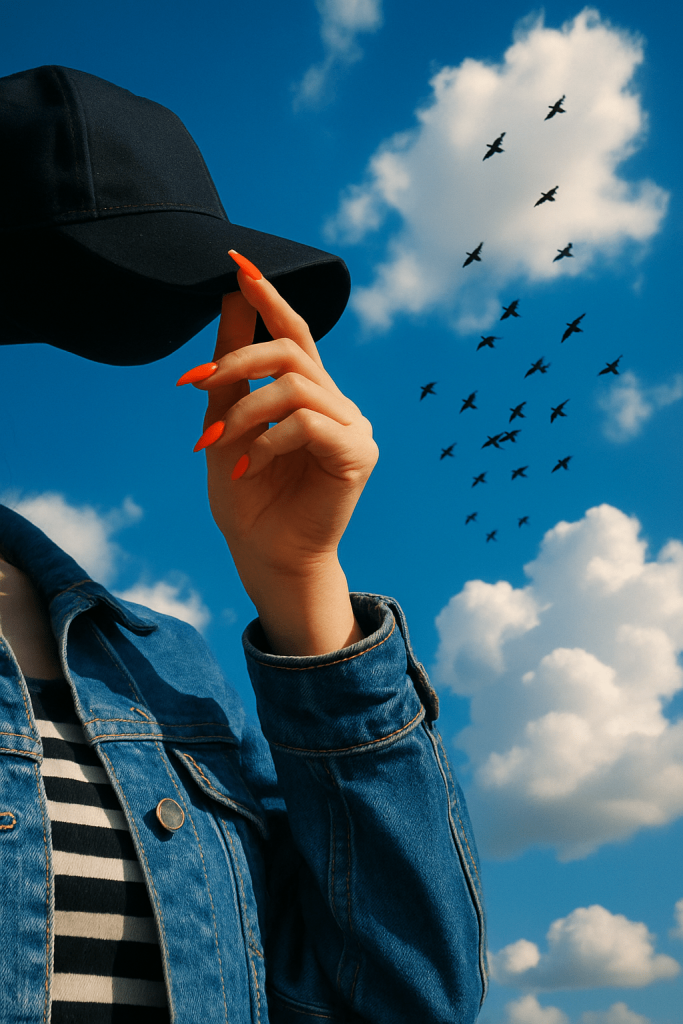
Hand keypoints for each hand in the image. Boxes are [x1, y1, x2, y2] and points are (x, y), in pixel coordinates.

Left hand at [183, 258, 378, 653]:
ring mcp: (353, 428)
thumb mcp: (225, 423)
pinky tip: (245, 468)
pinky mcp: (358, 455)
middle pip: (294, 349)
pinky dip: (266, 441)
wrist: (263, 554)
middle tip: (195, 383)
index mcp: (309, 394)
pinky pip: (308, 423)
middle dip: (239, 358)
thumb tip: (231, 297)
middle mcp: (336, 404)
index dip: (269, 296)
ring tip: (214, 443)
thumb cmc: (245, 495)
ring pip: (296, 385)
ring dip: (245, 409)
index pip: (295, 332)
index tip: (237, 263)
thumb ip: (232, 369)